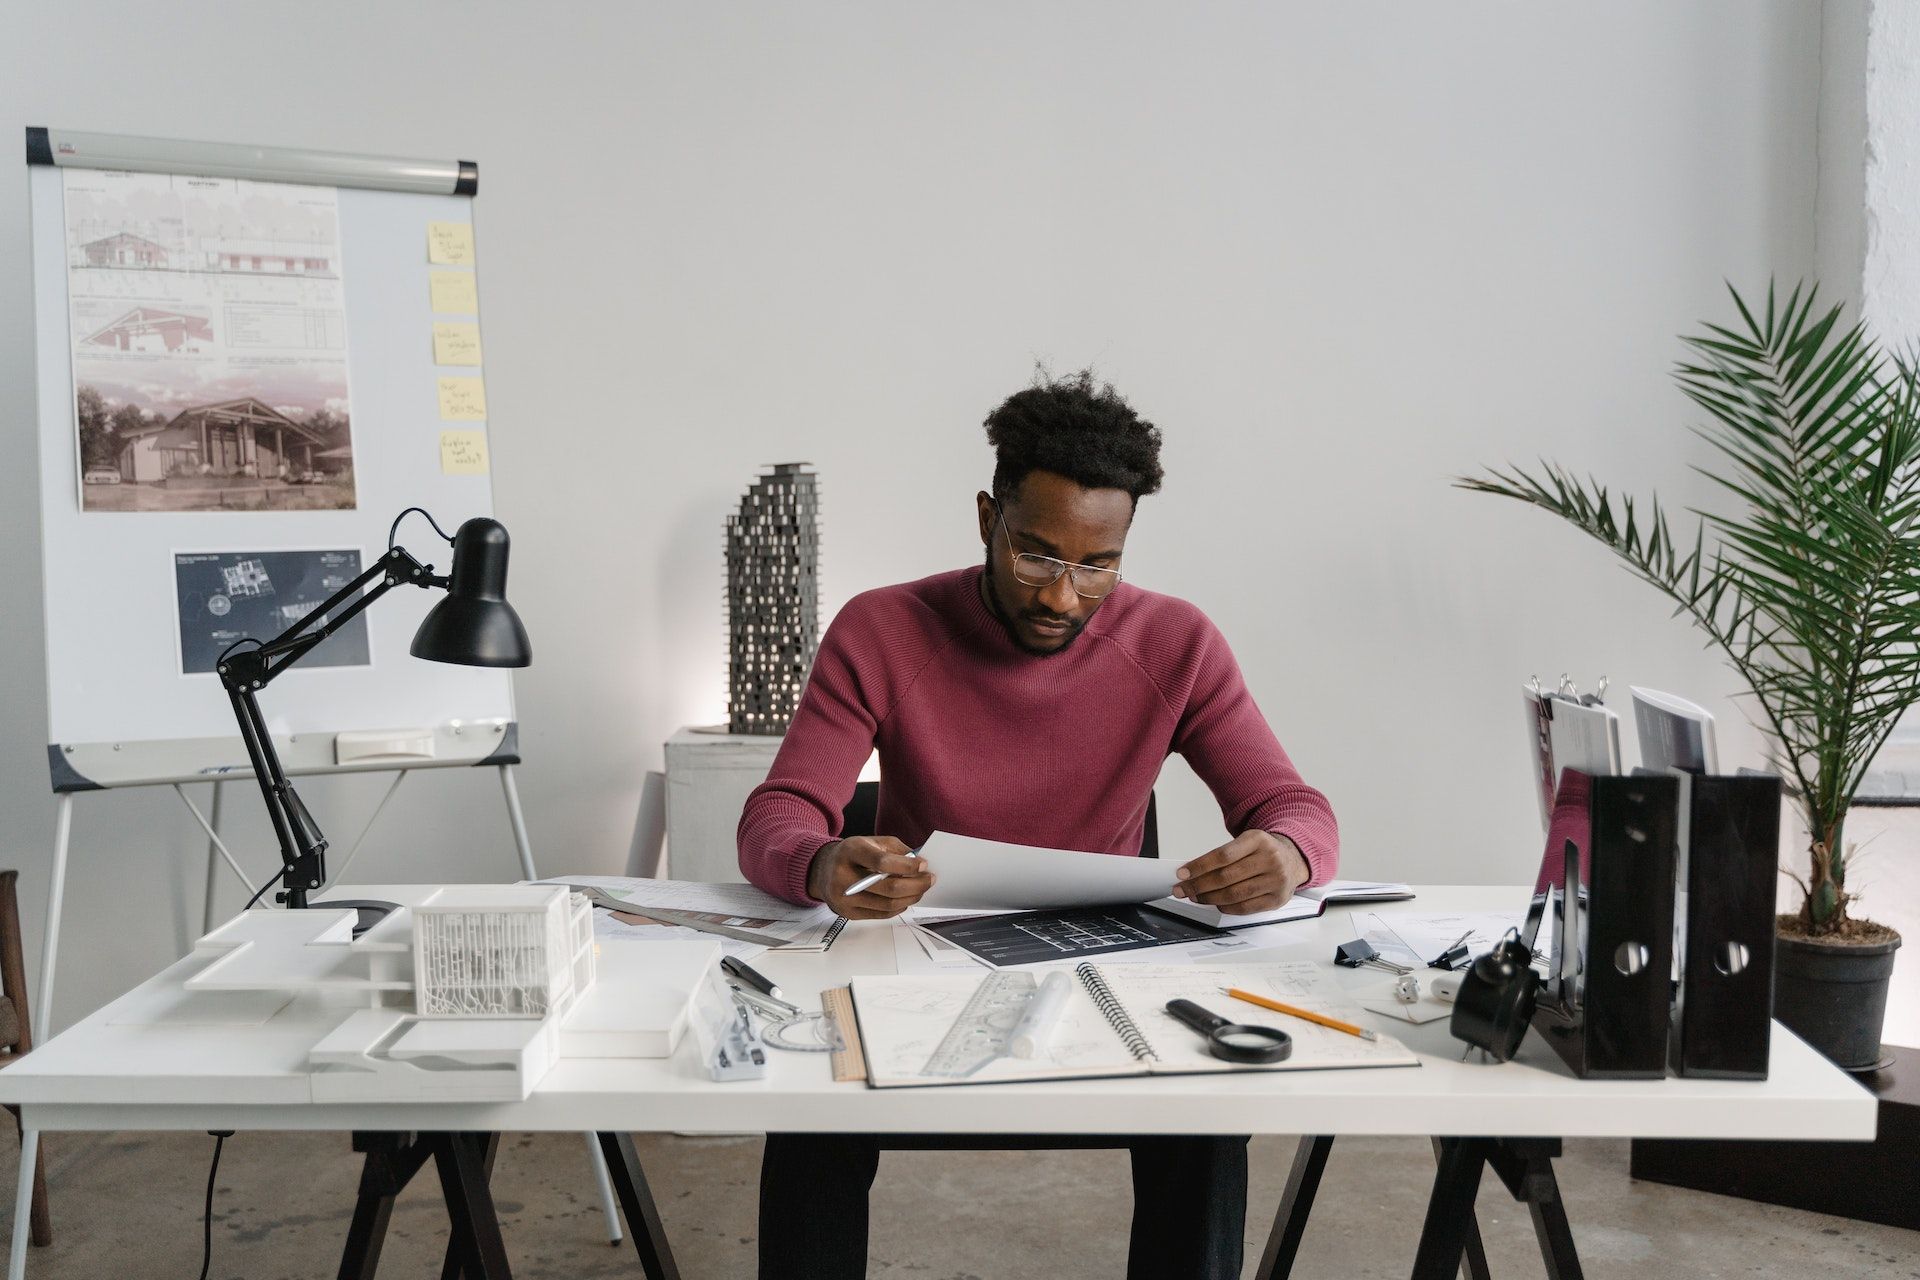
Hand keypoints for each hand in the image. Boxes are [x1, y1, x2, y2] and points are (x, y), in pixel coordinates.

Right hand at [806, 836, 935, 919]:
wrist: (822, 870)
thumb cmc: (852, 854)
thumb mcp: (872, 842)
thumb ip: (897, 850)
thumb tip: (920, 864)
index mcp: (850, 852)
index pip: (882, 862)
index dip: (907, 866)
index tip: (923, 865)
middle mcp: (843, 876)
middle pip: (888, 888)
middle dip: (916, 885)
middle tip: (929, 880)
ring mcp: (844, 898)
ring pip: (887, 905)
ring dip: (911, 898)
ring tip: (921, 889)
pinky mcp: (847, 913)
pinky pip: (881, 914)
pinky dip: (899, 907)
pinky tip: (906, 899)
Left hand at [1171, 831, 1309, 914]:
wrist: (1293, 859)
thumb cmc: (1263, 851)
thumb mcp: (1246, 843)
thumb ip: (1222, 856)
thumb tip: (1191, 872)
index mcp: (1258, 840)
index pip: (1222, 855)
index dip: (1199, 866)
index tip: (1182, 873)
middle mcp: (1270, 859)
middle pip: (1226, 877)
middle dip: (1199, 885)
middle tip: (1183, 889)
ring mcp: (1276, 880)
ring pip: (1234, 894)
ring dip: (1209, 898)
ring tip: (1196, 897)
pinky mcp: (1277, 899)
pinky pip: (1245, 907)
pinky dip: (1226, 907)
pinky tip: (1216, 903)